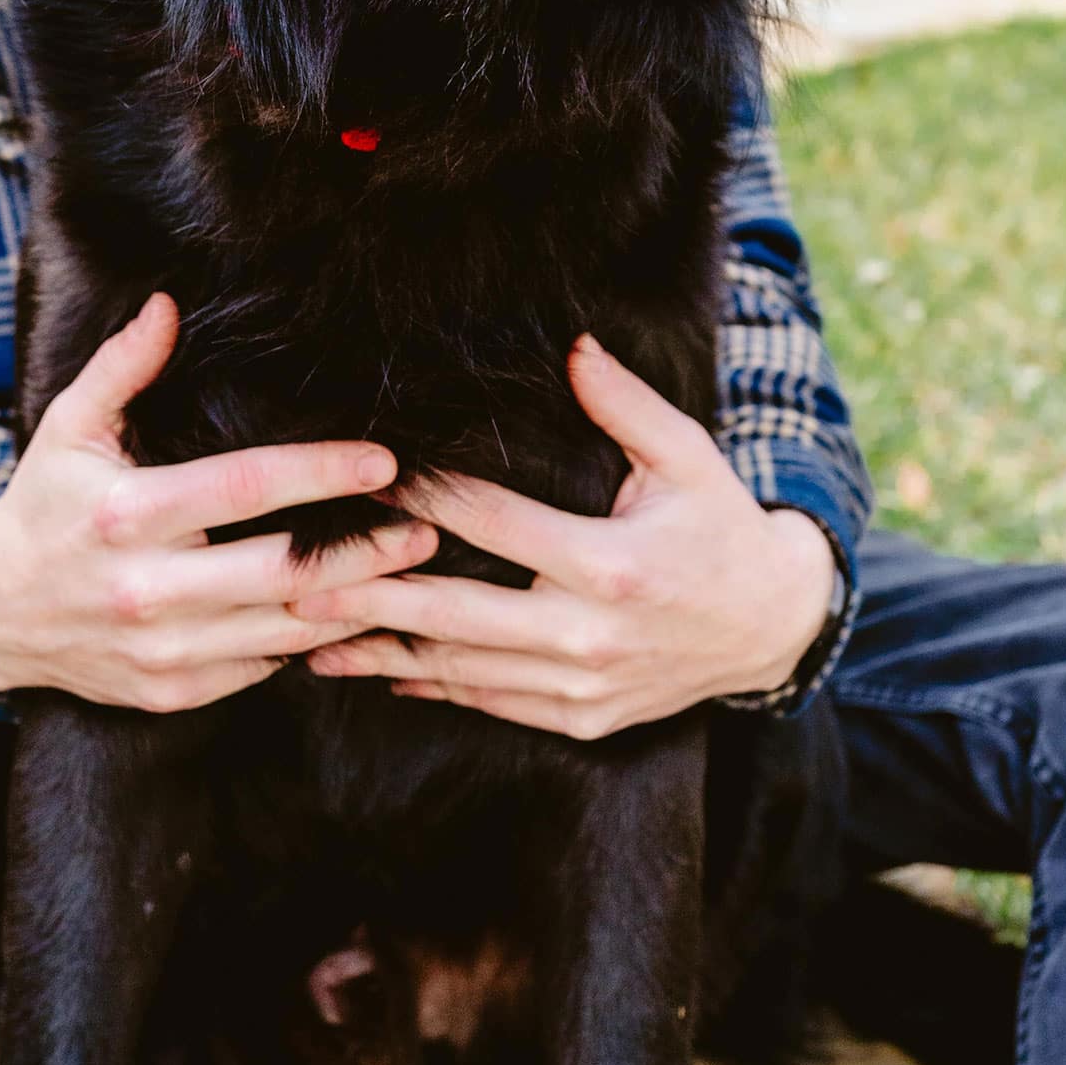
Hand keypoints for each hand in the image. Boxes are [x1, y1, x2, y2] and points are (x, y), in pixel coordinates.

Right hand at [0, 293, 434, 711]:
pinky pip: (260, 669)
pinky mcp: (171, 693)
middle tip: (425, 528)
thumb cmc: (43, 507)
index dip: (319, 473)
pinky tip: (351, 615)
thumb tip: (169, 304)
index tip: (382, 460)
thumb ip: (122, 367)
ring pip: (282, 631)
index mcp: (126, 515)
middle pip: (281, 572)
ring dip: (353, 603)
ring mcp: (161, 651)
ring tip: (409, 572)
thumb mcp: (68, 429)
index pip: (243, 490)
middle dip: (364, 552)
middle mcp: (145, 590)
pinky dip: (308, 643)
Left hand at [290, 334, 837, 737]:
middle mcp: (589, 636)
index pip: (496, 525)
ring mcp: (581, 689)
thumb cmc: (720, 528)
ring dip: (380, 649)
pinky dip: (430, 686)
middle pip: (455, 614)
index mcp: (612, 566)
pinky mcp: (579, 721)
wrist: (770, 628)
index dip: (425, 500)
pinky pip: (489, 704)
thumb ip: (623, 404)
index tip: (365, 479)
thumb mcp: (686, 458)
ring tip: (308, 631)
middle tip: (296, 578)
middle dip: (370, 594)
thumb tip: (571, 344)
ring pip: (461, 670)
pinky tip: (378, 667)